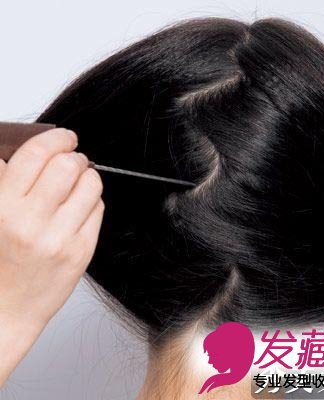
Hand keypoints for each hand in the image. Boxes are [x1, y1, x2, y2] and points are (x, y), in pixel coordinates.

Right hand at [0, 127, 104, 385]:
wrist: (4, 311)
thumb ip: (4, 182)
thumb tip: (24, 151)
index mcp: (1, 205)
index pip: (37, 153)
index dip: (56, 138)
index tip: (64, 137)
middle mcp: (31, 221)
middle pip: (70, 165)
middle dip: (74, 156)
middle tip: (71, 160)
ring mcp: (60, 238)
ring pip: (91, 184)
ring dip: (87, 177)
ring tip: (76, 185)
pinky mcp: (81, 252)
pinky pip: (98, 209)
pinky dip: (92, 202)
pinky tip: (78, 209)